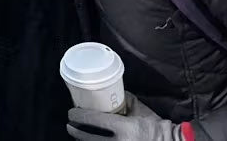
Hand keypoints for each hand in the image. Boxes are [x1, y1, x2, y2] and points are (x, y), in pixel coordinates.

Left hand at [67, 93, 185, 140]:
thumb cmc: (156, 126)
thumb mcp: (140, 110)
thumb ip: (125, 100)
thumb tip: (109, 90)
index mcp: (125, 128)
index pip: (93, 120)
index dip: (78, 116)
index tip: (72, 112)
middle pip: (87, 137)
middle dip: (74, 130)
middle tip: (70, 124)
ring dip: (81, 140)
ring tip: (77, 134)